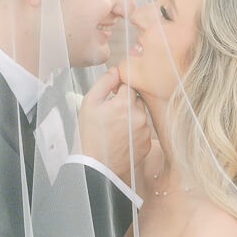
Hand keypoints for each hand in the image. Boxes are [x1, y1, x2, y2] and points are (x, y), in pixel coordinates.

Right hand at [77, 68, 151, 182]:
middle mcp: (139, 116)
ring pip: (141, 115)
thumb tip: (115, 70)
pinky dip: (135, 131)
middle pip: (137, 99)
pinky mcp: (147, 144)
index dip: (118, 88)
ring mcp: (145, 131)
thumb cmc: (89, 135)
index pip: (129, 84)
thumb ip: (104, 82)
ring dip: (131, 117)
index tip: (111, 95)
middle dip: (126, 103)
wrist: (95, 166)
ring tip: (115, 128)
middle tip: (111, 114)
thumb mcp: (89, 104)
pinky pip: (143, 130)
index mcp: (126, 104)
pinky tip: (121, 138)